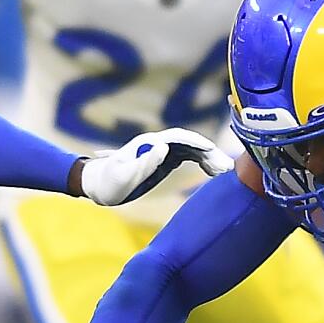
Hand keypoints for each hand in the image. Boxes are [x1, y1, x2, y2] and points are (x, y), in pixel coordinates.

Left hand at [79, 128, 231, 205]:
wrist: (97, 185)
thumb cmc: (108, 183)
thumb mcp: (123, 175)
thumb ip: (144, 162)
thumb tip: (165, 147)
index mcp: (149, 144)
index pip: (178, 138)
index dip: (197, 143)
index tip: (213, 151)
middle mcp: (158, 144)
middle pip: (189, 143)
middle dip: (209, 153)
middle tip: (226, 168)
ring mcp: (162, 152)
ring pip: (192, 150)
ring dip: (209, 158)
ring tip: (225, 171)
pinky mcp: (165, 161)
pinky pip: (189, 158)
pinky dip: (203, 163)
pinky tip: (214, 172)